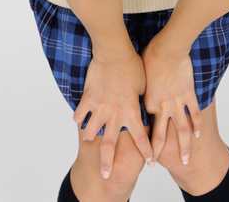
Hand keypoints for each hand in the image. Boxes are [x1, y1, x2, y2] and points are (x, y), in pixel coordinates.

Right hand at [73, 50, 154, 179]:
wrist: (114, 53)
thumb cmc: (132, 65)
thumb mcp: (143, 85)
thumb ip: (140, 99)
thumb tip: (142, 104)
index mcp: (131, 111)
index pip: (141, 137)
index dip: (147, 151)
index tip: (150, 161)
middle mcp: (114, 114)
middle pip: (109, 145)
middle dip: (107, 162)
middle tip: (105, 175)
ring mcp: (99, 107)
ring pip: (91, 130)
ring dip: (89, 136)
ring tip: (88, 139)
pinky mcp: (88, 98)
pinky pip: (80, 113)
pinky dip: (78, 117)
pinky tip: (78, 119)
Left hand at [141, 35, 201, 165]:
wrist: (168, 49)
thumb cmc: (150, 56)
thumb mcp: (140, 75)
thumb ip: (141, 87)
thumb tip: (135, 89)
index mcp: (148, 103)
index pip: (145, 123)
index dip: (143, 134)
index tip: (139, 144)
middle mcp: (163, 107)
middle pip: (161, 135)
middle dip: (158, 152)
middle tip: (155, 166)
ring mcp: (177, 102)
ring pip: (182, 130)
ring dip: (184, 147)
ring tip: (185, 160)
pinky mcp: (189, 95)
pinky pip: (194, 113)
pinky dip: (197, 125)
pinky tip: (198, 135)